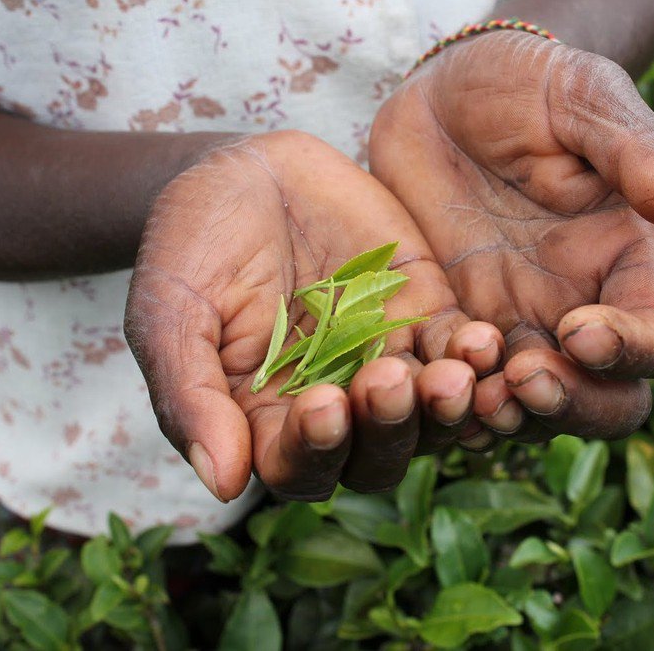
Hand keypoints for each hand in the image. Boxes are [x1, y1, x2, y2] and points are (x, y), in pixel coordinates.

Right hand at [124, 131, 500, 501]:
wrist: (246, 171)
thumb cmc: (193, 245)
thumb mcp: (170, 314)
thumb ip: (190, 395)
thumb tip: (224, 483)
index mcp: (267, 422)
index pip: (299, 466)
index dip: (314, 450)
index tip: (320, 406)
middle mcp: (335, 405)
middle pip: (377, 454)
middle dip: (389, 428)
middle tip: (388, 382)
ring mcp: (385, 361)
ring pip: (431, 415)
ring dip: (447, 407)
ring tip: (452, 374)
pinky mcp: (425, 315)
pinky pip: (461, 351)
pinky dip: (478, 357)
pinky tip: (482, 341)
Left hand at [370, 32, 653, 448]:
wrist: (442, 94)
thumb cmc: (526, 85)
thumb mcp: (582, 98)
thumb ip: (637, 152)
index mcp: (624, 263)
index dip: (630, 349)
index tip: (581, 330)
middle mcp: (573, 308)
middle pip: (600, 398)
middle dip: (567, 405)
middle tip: (521, 380)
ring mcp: (507, 324)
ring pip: (522, 407)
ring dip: (498, 413)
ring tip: (461, 390)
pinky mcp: (445, 326)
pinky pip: (450, 383)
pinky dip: (437, 396)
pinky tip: (412, 383)